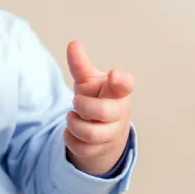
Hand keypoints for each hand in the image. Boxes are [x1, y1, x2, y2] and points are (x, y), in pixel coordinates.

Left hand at [63, 40, 133, 176]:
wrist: (104, 129)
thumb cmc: (98, 98)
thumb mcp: (89, 80)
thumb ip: (80, 65)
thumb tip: (73, 44)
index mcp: (117, 91)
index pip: (125, 85)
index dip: (121, 81)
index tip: (115, 74)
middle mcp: (118, 113)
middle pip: (104, 111)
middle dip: (84, 105)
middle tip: (77, 101)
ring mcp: (111, 133)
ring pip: (91, 134)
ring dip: (74, 124)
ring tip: (72, 116)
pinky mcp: (99, 150)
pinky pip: (81, 148)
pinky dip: (70, 138)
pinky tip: (71, 131)